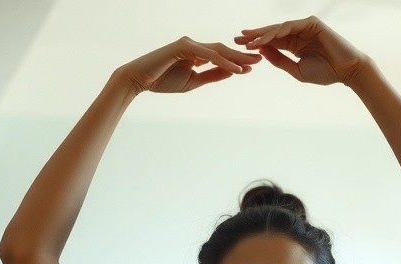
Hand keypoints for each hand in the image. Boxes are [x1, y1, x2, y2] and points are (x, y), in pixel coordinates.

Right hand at [118, 37, 260, 93]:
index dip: (237, 61)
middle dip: (242, 56)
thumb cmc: (162, 80)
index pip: (221, 56)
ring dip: (236, 58)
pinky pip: (208, 55)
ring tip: (253, 65)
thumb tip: (230, 73)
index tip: (253, 67)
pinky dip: (223, 62)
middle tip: (261, 60)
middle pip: (223, 50)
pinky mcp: (183, 46)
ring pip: (218, 50)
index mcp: (196, 53)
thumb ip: (211, 76)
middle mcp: (194, 45)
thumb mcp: (193, 81)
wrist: (139, 80)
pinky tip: (236, 70)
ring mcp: (189, 44)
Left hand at [235, 16, 366, 85]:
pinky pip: (290, 26)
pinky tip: (265, 39)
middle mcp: (298, 34)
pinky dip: (277, 32)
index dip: (256, 44)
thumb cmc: (325, 73)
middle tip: (236, 40)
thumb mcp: (296, 70)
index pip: (272, 42)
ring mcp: (305, 27)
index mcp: (294, 44)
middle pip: (272, 33)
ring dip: (263, 35)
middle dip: (254, 36)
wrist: (346, 72)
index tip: (240, 48)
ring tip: (248, 41)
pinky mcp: (312, 23)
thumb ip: (279, 60)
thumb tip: (261, 52)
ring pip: (279, 29)